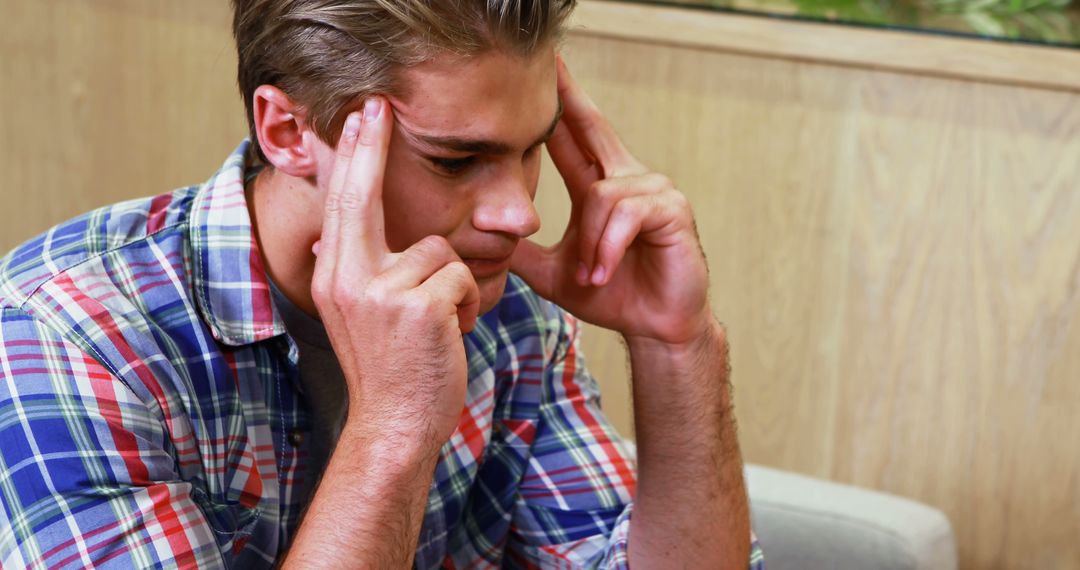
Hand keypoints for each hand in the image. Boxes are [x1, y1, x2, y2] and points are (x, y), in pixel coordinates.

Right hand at [311, 98, 480, 457]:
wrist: (395, 426)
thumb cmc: (389, 371)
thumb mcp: (355, 316)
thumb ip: (355, 274)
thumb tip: (332, 238)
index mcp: (334, 277)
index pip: (343, 204)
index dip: (354, 157)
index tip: (361, 117)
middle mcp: (347, 278)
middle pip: (364, 197)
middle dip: (370, 146)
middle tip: (377, 104)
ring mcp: (382, 291)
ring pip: (439, 249)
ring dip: (453, 284)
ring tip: (441, 322)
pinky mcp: (420, 305)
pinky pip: (462, 276)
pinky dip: (469, 304)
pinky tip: (453, 333)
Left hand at [510, 57, 711, 345]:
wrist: (654, 327)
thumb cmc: (613, 296)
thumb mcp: (553, 272)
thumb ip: (522, 252)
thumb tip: (480, 238)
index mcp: (599, 187)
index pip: (573, 137)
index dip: (559, 105)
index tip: (543, 71)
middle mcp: (627, 179)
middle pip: (594, 128)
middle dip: (571, 100)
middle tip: (550, 69)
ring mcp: (654, 191)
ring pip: (602, 197)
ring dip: (590, 244)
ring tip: (591, 275)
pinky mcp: (672, 210)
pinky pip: (626, 215)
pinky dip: (608, 248)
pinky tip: (604, 272)